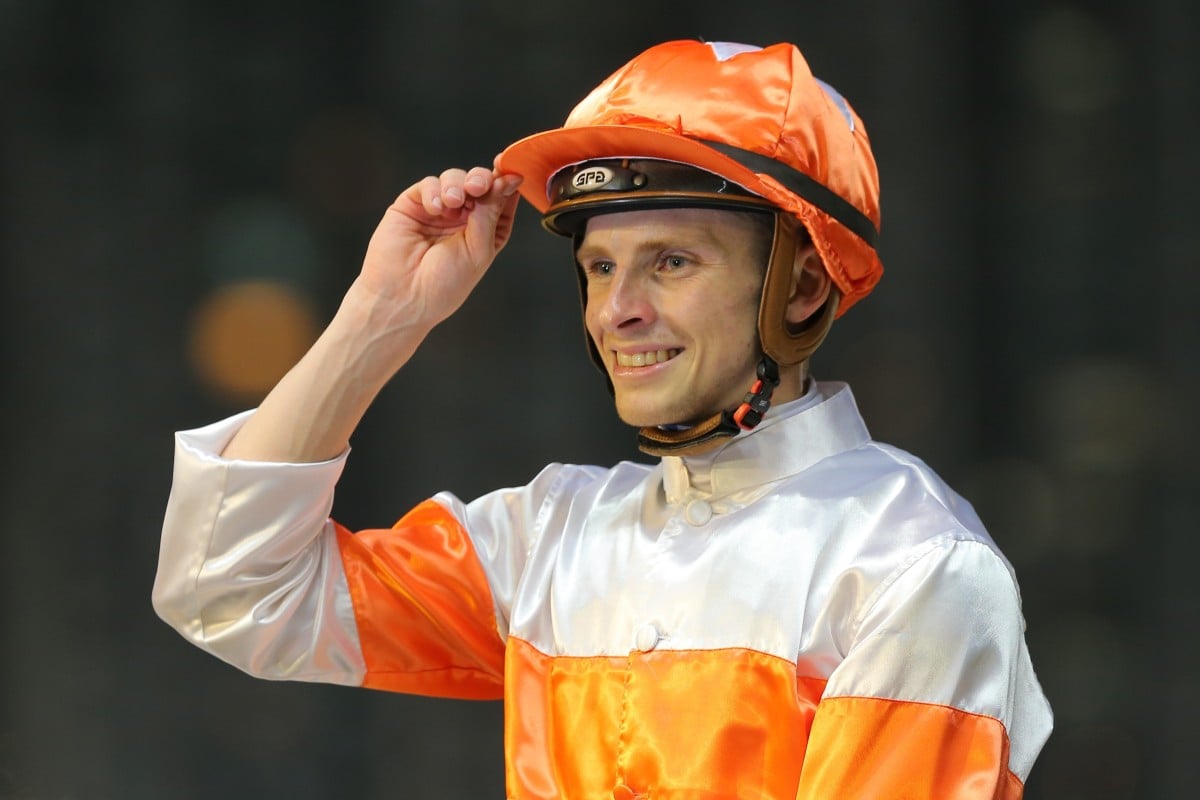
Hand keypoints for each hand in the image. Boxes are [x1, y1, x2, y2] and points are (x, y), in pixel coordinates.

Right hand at [350, 165, 522, 332]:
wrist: (403, 297)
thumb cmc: (443, 284)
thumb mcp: (479, 249)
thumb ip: (492, 212)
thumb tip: (509, 180)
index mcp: (486, 231)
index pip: (501, 198)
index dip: (506, 182)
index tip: (510, 173)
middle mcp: (463, 218)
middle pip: (479, 183)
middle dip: (481, 179)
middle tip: (478, 186)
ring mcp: (439, 210)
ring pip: (454, 178)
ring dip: (457, 184)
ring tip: (453, 202)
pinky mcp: (413, 205)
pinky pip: (428, 184)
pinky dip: (434, 191)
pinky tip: (435, 207)